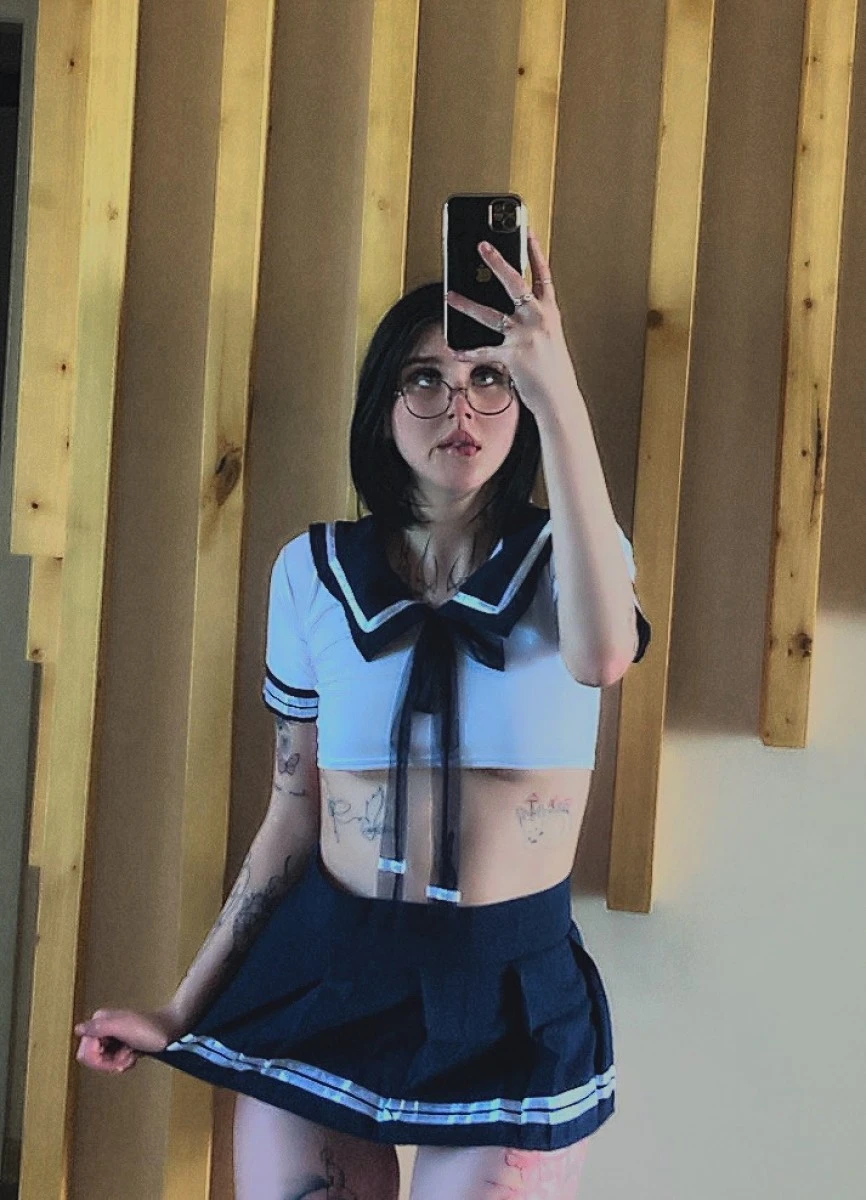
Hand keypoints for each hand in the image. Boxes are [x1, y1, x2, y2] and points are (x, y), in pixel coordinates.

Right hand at [74, 1006, 184, 1073]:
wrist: (171, 1030)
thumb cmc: (152, 1029)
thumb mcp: (123, 1027)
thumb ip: (99, 1028)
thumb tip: (78, 1029)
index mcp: (99, 1021)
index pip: (84, 1053)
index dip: (99, 1060)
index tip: (115, 1055)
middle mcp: (102, 1028)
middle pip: (92, 1060)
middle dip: (109, 1063)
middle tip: (125, 1056)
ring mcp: (111, 1038)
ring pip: (103, 1063)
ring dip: (118, 1063)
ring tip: (131, 1055)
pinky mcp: (120, 1045)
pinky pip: (112, 1063)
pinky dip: (123, 1063)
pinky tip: (133, 1056)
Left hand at [445, 229, 579, 422]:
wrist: (560, 399)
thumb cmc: (555, 372)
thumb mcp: (550, 339)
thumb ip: (534, 322)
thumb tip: (512, 312)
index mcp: (550, 313)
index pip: (543, 275)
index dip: (535, 252)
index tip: (526, 231)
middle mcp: (539, 320)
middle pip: (515, 283)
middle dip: (497, 261)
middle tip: (481, 245)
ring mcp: (526, 337)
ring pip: (490, 314)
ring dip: (466, 304)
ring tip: (449, 295)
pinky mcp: (513, 356)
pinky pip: (484, 351)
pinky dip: (468, 352)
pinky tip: (454, 348)